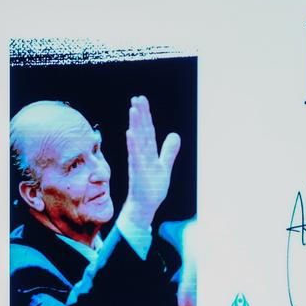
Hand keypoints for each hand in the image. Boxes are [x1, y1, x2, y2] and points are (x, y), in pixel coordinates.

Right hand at [122, 95, 180, 227]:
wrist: (143, 207)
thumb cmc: (151, 188)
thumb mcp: (164, 167)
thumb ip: (169, 151)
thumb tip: (175, 135)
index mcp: (148, 152)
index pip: (148, 129)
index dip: (146, 114)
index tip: (141, 100)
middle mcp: (142, 154)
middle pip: (142, 130)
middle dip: (140, 114)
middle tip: (137, 98)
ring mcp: (138, 162)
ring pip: (137, 140)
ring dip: (135, 124)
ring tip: (133, 109)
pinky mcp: (137, 171)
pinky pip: (134, 156)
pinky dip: (133, 144)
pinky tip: (130, 133)